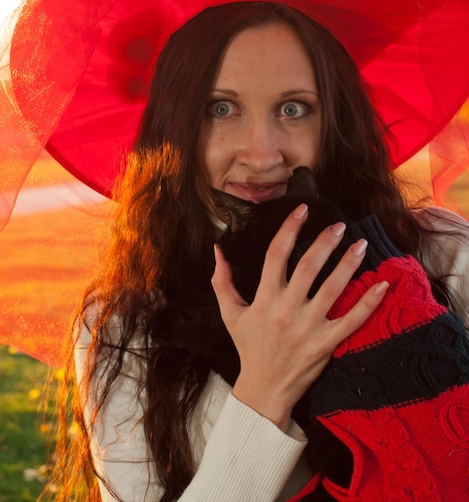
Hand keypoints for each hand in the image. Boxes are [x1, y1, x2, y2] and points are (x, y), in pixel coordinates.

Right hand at [211, 203, 387, 431]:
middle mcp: (286, 310)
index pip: (276, 255)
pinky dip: (369, 303)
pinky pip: (352, 321)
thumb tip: (218, 250)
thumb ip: (222, 282)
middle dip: (325, 242)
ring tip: (361, 244)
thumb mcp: (230, 314)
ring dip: (349, 264)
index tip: (302, 210)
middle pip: (309, 267)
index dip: (289, 229)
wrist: (263, 389)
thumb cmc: (248, 347)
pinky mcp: (326, 344)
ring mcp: (308, 328)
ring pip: (333, 289)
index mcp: (264, 300)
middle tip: (339, 225)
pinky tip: (382, 284)